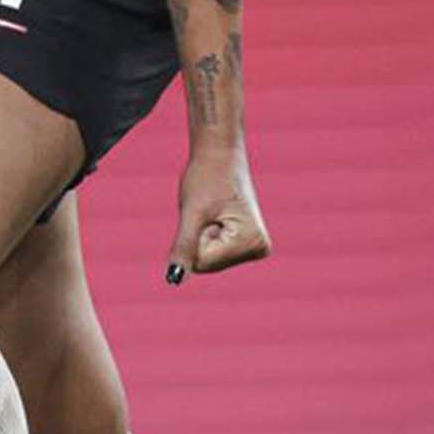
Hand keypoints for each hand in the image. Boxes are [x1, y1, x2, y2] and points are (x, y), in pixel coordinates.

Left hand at [167, 146, 269, 282]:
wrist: (220, 154)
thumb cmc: (206, 176)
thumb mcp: (191, 213)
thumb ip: (184, 247)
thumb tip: (174, 279)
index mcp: (251, 242)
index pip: (201, 263)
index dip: (191, 239)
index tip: (204, 213)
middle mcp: (259, 248)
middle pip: (207, 264)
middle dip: (197, 239)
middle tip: (207, 211)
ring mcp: (255, 247)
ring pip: (208, 258)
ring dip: (201, 236)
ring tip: (212, 211)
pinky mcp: (247, 243)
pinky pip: (213, 250)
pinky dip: (205, 234)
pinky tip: (216, 214)